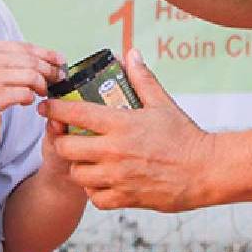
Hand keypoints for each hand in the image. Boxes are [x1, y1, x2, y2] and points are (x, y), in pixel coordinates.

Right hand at [0, 41, 64, 133]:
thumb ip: (0, 59)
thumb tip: (27, 63)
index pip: (26, 47)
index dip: (46, 53)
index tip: (59, 59)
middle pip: (32, 60)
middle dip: (49, 69)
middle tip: (58, 77)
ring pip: (32, 76)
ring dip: (42, 85)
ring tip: (43, 91)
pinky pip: (24, 94)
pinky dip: (30, 97)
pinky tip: (28, 101)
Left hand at [41, 49, 213, 212]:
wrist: (205, 171)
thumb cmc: (185, 135)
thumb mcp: (162, 103)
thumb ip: (142, 78)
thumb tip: (131, 53)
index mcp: (121, 124)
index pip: (75, 114)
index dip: (55, 109)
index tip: (47, 106)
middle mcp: (115, 151)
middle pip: (66, 148)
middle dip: (61, 141)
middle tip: (66, 137)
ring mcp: (118, 177)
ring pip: (77, 174)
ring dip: (77, 166)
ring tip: (86, 159)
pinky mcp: (125, 198)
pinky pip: (94, 198)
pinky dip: (93, 190)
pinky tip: (102, 180)